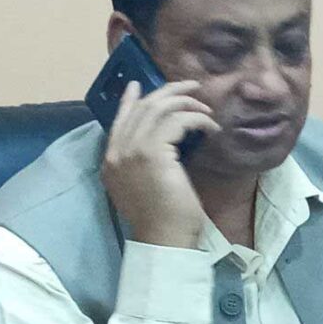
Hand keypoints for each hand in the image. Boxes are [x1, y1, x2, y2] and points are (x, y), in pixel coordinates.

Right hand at [101, 80, 220, 247]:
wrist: (163, 239)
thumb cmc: (162, 221)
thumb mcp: (145, 187)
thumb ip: (143, 164)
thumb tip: (163, 143)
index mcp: (111, 161)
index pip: (119, 120)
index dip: (130, 100)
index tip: (139, 84)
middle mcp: (117, 152)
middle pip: (142, 108)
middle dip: (168, 92)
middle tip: (190, 86)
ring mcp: (132, 150)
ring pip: (159, 109)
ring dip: (186, 103)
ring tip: (205, 108)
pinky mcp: (153, 152)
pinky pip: (178, 121)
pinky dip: (197, 119)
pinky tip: (211, 128)